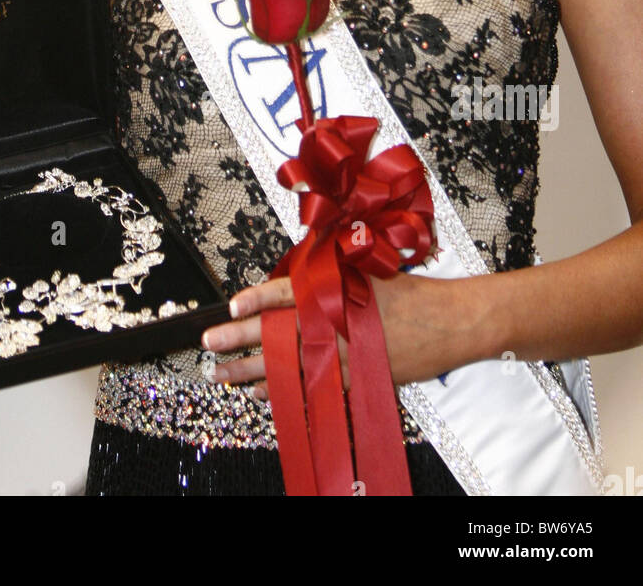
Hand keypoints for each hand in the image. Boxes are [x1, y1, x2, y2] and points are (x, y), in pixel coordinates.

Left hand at [201, 270, 482, 394]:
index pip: (288, 294)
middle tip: (209, 343)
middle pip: (280, 332)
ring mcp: (344, 354)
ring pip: (288, 364)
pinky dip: (284, 389)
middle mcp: (335, 324)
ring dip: (252, 370)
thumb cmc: (409, 291)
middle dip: (240, 338)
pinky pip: (310, 386)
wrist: (449, 322)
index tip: (230, 307)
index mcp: (336, 291)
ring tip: (221, 374)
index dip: (257, 300)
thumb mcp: (366, 268)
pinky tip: (259, 392)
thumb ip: (328, 273)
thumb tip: (291, 274)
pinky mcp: (355, 376)